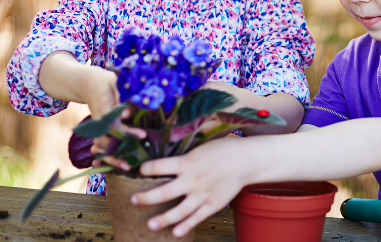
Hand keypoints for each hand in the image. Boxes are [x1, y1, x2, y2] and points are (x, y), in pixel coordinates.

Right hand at [80, 66, 145, 169]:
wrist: (88, 83)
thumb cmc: (107, 81)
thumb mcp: (115, 82)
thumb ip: (122, 97)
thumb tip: (128, 114)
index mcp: (103, 109)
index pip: (115, 125)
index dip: (128, 133)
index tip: (143, 135)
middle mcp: (98, 122)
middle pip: (106, 141)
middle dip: (118, 153)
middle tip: (133, 162)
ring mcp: (97, 127)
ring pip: (102, 146)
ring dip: (112, 158)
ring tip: (127, 167)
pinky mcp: (99, 130)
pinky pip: (101, 145)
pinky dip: (105, 156)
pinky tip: (114, 165)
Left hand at [131, 138, 251, 236]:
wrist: (246, 160)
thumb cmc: (223, 149)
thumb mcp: (200, 147)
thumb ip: (184, 156)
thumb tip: (167, 156)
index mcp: (187, 162)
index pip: (158, 166)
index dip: (145, 169)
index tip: (139, 170)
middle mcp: (192, 179)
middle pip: (163, 192)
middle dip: (146, 198)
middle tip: (134, 200)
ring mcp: (202, 194)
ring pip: (179, 210)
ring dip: (163, 219)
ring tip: (150, 224)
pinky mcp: (213, 203)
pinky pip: (197, 218)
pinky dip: (186, 226)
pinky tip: (176, 232)